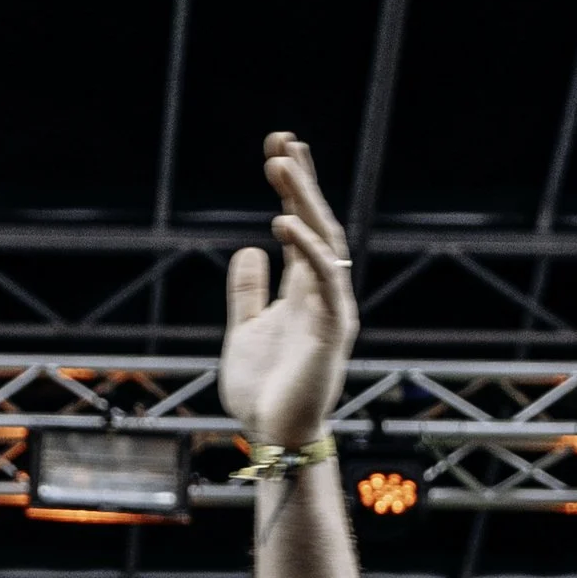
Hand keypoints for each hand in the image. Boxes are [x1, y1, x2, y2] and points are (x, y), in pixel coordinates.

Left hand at [218, 134, 356, 451]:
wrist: (275, 437)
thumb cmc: (264, 392)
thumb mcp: (245, 331)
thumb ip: (248, 292)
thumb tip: (248, 248)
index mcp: (305, 290)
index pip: (302, 226)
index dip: (292, 187)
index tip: (278, 147)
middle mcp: (323, 293)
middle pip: (317, 223)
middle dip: (301, 180)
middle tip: (282, 140)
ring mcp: (331, 309)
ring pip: (323, 242)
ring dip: (303, 201)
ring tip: (280, 163)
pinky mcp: (330, 330)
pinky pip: (323, 280)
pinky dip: (304, 249)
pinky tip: (282, 221)